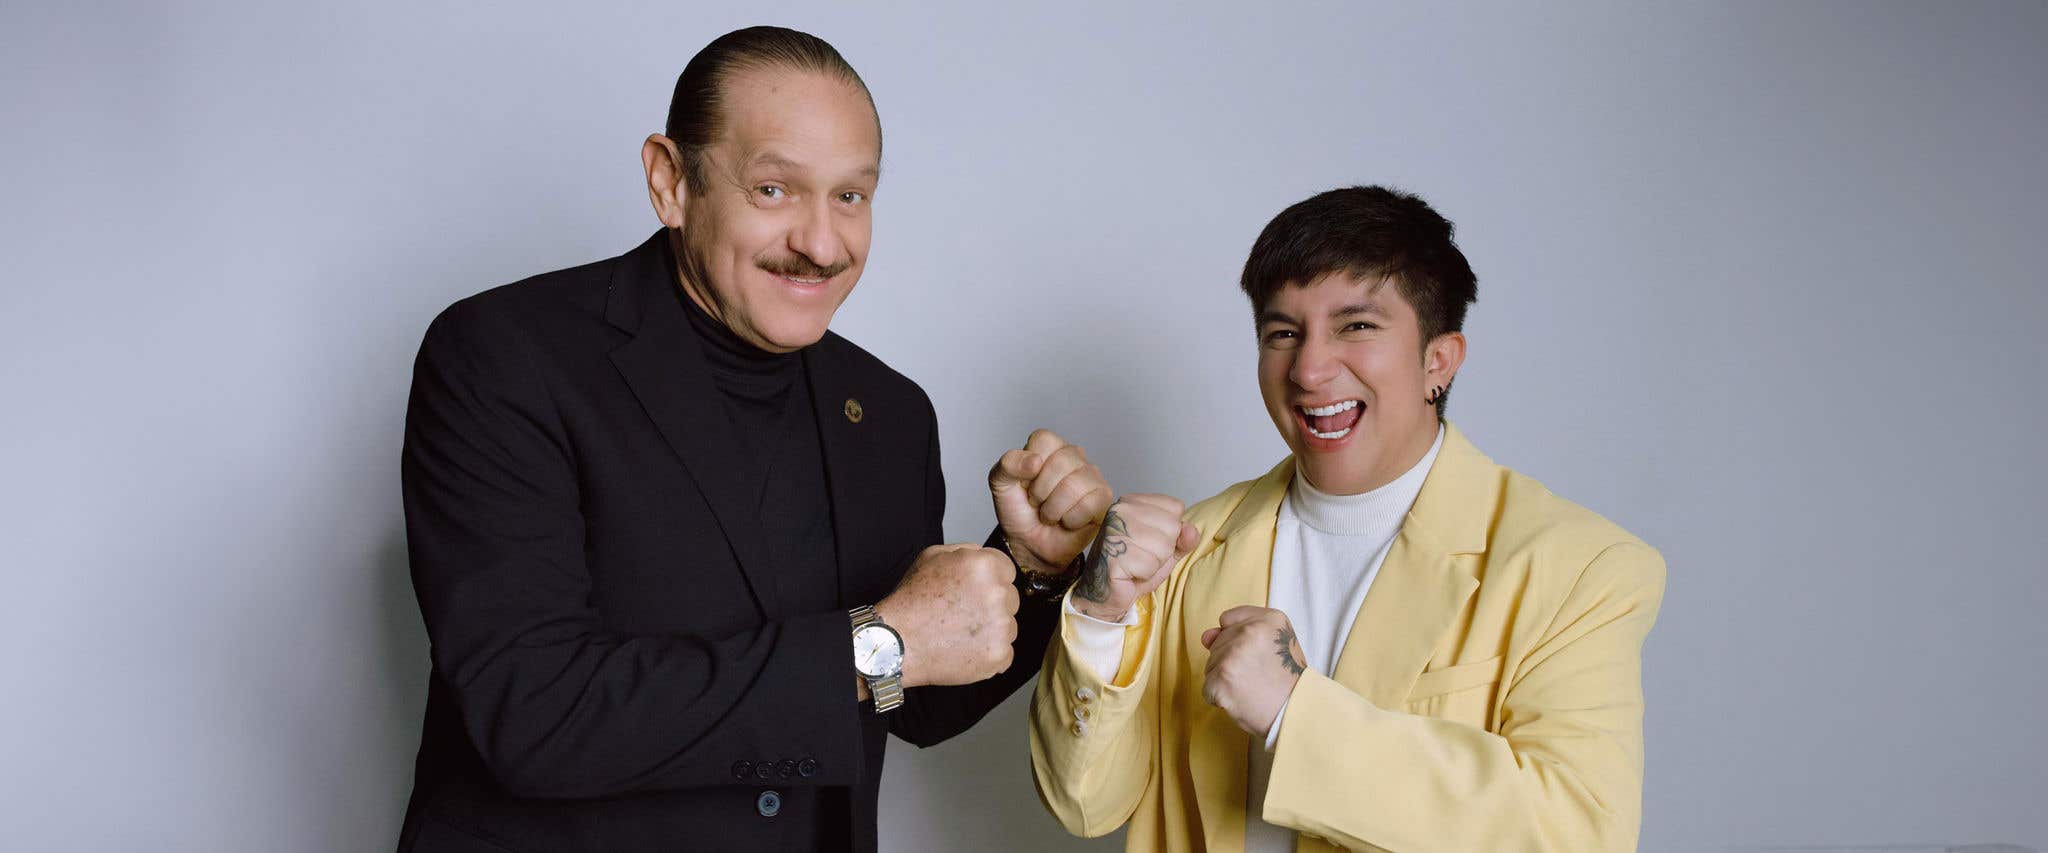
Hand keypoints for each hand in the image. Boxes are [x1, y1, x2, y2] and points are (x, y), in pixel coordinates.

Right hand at [874, 544, 1019, 687]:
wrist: (897, 643)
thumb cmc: (911, 601)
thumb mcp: (932, 556)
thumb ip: (966, 550)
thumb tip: (983, 554)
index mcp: (985, 566)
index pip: (1007, 570)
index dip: (988, 581)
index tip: (972, 592)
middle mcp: (998, 594)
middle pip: (1010, 598)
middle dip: (991, 605)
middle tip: (962, 613)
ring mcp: (1001, 627)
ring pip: (1008, 626)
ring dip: (991, 629)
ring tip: (959, 631)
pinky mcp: (999, 655)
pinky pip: (1004, 651)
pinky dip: (988, 653)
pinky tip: (964, 648)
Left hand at [988, 429, 1112, 573]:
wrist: (1029, 544)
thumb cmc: (1018, 511)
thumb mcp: (1000, 484)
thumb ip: (1008, 464)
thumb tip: (1036, 461)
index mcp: (1050, 446)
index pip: (1044, 440)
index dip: (1029, 467)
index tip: (1025, 483)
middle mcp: (1074, 456)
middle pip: (1061, 462)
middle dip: (1041, 492)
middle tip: (1037, 503)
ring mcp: (1092, 476)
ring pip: (1073, 485)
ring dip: (1053, 509)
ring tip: (1050, 514)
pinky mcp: (1104, 499)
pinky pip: (1088, 505)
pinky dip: (1070, 520)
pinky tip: (1067, 521)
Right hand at [1070, 493, 1199, 622]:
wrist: (1105, 593)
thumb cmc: (1134, 568)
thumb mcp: (1166, 550)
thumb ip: (1183, 538)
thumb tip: (1191, 530)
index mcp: (1133, 502)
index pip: (1175, 507)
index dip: (1171, 532)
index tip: (1150, 543)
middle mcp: (1121, 510)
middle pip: (1172, 526)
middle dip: (1163, 550)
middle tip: (1142, 557)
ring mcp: (1114, 529)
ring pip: (1163, 547)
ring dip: (1154, 564)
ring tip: (1136, 565)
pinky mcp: (1112, 552)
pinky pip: (1149, 565)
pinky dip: (1144, 575)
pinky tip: (1129, 574)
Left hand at [1199, 606, 1305, 736]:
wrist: (1296, 714)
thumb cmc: (1286, 682)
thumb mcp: (1276, 644)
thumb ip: (1238, 631)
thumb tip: (1206, 637)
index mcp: (1268, 619)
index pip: (1228, 620)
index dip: (1237, 640)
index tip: (1255, 654)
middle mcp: (1249, 631)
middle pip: (1218, 643)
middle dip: (1231, 661)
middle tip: (1258, 675)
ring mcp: (1232, 655)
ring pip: (1211, 665)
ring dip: (1225, 679)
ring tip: (1251, 687)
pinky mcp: (1220, 679)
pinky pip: (1208, 687)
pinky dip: (1220, 698)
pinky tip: (1241, 700)